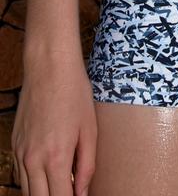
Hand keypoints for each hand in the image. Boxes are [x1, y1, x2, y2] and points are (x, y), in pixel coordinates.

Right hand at [13, 57, 96, 195]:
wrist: (49, 67)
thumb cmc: (74, 93)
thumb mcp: (90, 129)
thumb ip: (87, 166)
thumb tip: (82, 192)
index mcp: (56, 157)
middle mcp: (33, 160)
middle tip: (69, 192)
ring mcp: (21, 152)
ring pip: (27, 191)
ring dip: (43, 193)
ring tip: (60, 186)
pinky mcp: (15, 144)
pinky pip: (20, 174)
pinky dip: (32, 181)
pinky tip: (46, 173)